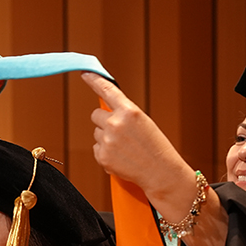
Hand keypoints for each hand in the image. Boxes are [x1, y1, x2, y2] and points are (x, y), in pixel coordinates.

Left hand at [81, 72, 191, 197]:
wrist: (161, 173)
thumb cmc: (155, 148)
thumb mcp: (143, 123)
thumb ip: (124, 115)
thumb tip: (104, 113)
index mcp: (130, 111)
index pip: (107, 90)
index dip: (94, 80)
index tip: (85, 73)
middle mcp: (116, 124)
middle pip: (96, 115)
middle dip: (104, 121)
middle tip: (120, 132)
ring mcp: (107, 141)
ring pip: (97, 133)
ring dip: (106, 138)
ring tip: (125, 148)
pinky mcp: (102, 156)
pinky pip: (96, 148)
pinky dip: (106, 153)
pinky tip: (121, 158)